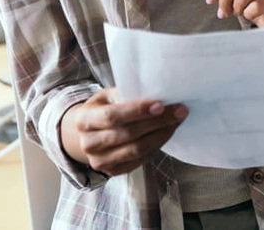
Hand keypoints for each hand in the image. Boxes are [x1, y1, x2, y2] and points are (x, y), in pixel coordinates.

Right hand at [60, 88, 187, 176]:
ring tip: (176, 121)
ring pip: (136, 150)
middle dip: (158, 122)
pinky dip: (156, 146)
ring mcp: (99, 161)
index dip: (137, 111)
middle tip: (179, 111)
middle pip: (128, 134)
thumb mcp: (107, 96)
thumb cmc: (102, 109)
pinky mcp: (112, 172)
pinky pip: (139, 160)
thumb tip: (157, 92)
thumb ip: (125, 94)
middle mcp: (88, 143)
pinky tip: (166, 133)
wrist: (87, 134)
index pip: (112, 116)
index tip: (161, 105)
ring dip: (161, 135)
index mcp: (84, 120)